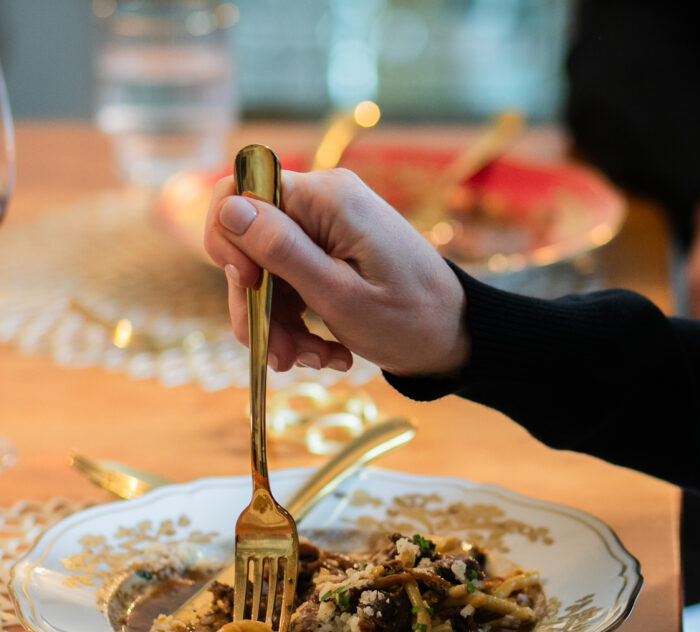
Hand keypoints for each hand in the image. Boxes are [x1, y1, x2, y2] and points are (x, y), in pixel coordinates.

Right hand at [203, 168, 468, 375]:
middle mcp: (323, 203)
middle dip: (258, 304)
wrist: (457, 339)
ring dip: (280, 325)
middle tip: (280, 355)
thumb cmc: (409, 321)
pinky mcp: (333, 255)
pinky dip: (300, 323)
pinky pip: (292, 285)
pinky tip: (327, 353)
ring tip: (313, 361)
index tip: (246, 288)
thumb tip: (228, 207)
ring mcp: (328, 229)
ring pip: (268, 273)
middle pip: (250, 242)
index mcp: (326, 198)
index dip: (228, 239)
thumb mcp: (339, 296)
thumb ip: (282, 252)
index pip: (240, 189)